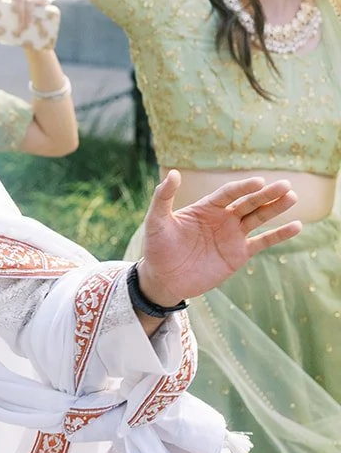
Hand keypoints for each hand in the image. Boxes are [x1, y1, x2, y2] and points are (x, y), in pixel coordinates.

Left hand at [136, 173, 301, 307]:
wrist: (164, 278)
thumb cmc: (157, 247)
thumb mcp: (156, 221)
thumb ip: (163, 197)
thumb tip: (174, 173)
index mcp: (206, 208)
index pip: (229, 193)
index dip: (243, 187)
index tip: (258, 182)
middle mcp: (222, 218)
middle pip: (248, 202)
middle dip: (266, 194)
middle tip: (286, 184)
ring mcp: (232, 235)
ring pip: (259, 218)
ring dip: (275, 208)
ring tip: (292, 197)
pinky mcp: (239, 254)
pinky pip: (263, 242)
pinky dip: (279, 235)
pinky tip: (296, 226)